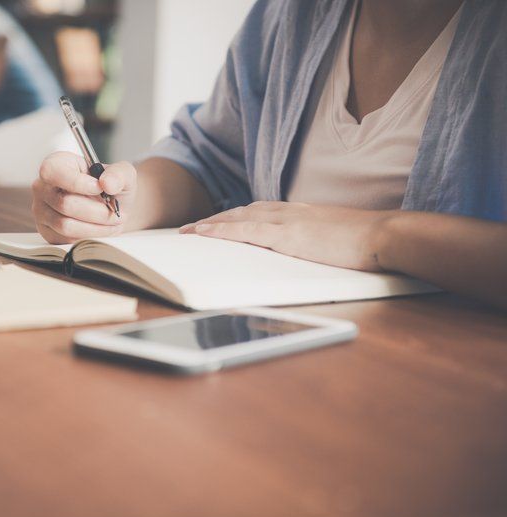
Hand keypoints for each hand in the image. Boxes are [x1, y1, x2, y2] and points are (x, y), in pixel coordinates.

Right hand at [32, 152, 136, 243]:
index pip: (52, 172)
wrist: (110, 206)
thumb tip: (107, 183)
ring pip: (66, 225)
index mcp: (56, 164)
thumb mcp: (122, 173)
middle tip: (115, 213)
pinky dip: (89, 237)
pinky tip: (101, 230)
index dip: (76, 183)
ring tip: (112, 223)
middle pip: (64, 204)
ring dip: (95, 227)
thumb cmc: (110, 187)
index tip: (100, 188)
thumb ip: (118, 173)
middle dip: (97, 211)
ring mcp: (41, 211)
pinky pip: (66, 239)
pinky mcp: (47, 232)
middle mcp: (42, 187)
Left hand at [180, 201, 394, 270]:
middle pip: (241, 211)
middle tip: (191, 228)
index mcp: (299, 213)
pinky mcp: (286, 234)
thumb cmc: (364, 241)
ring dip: (210, 224)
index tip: (217, 224)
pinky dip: (220, 230)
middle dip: (215, 220)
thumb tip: (305, 251)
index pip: (258, 212)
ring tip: (188, 231)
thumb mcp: (332, 238)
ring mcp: (286, 220)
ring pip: (237, 217)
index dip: (234, 218)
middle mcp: (288, 211)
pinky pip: (244, 230)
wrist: (382, 235)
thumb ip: (314, 240)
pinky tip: (202, 232)